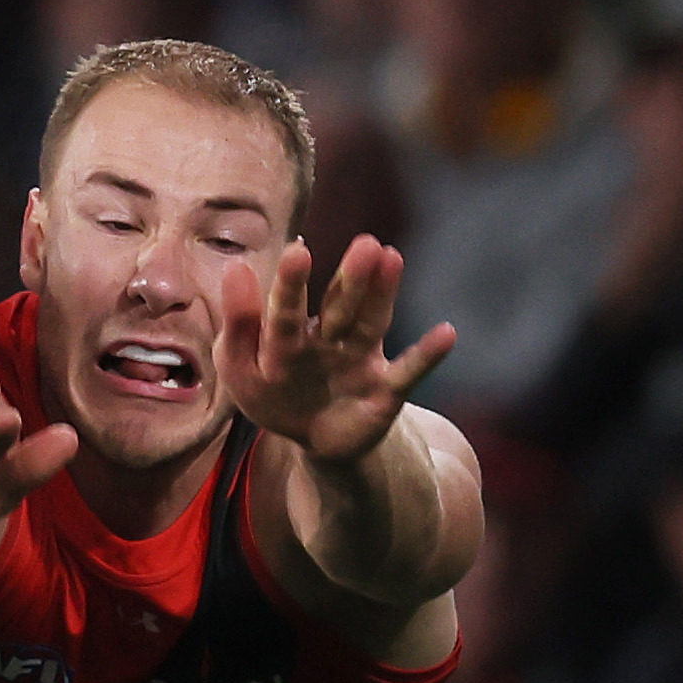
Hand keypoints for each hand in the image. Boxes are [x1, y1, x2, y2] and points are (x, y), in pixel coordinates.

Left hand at [214, 236, 457, 465]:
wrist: (315, 438)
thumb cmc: (272, 394)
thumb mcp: (241, 366)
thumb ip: (238, 325)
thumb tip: (235, 266)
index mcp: (289, 333)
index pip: (287, 309)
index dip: (292, 283)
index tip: (298, 249)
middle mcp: (329, 338)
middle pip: (339, 306)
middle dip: (350, 279)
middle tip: (365, 244)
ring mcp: (360, 361)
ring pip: (371, 324)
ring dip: (382, 294)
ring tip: (391, 258)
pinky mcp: (386, 390)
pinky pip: (409, 372)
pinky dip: (427, 355)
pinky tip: (447, 333)